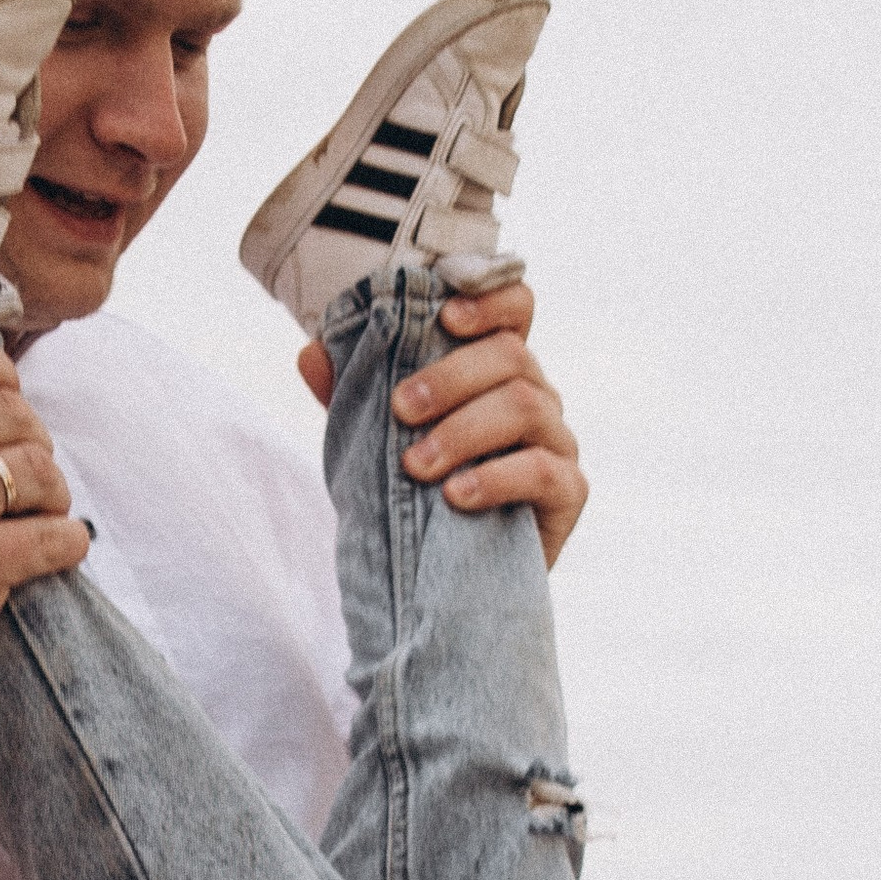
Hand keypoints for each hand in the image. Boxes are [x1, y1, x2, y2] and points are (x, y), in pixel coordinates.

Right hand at [0, 328, 88, 740]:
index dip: (4, 379)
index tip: (9, 410)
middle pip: (15, 413)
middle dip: (33, 443)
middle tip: (25, 477)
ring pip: (42, 472)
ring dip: (53, 493)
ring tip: (39, 513)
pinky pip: (56, 537)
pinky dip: (68, 541)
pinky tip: (58, 548)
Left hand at [298, 278, 586, 568]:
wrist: (457, 581)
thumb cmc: (422, 496)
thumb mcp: (379, 439)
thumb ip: (352, 396)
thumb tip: (310, 355)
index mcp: (497, 368)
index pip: (515, 306)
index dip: (489, 299)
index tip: (444, 316)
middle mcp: (536, 395)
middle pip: (511, 355)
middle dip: (451, 377)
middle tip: (401, 410)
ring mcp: (558, 441)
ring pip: (525, 406)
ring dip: (464, 430)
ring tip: (416, 467)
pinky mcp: (570, 491)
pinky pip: (542, 470)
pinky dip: (495, 479)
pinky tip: (457, 496)